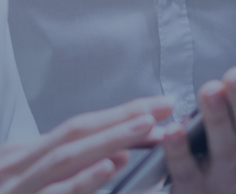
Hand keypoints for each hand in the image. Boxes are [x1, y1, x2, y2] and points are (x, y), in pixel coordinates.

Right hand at [0, 96, 170, 193]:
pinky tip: (106, 170)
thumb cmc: (11, 192)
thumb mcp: (29, 177)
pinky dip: (80, 182)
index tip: (160, 106)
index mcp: (21, 156)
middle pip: (73, 135)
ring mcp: (17, 188)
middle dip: (121, 119)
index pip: (78, 128)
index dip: (120, 115)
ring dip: (107, 141)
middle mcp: (17, 167)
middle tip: (164, 108)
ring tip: (145, 128)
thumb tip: (118, 157)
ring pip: (64, 159)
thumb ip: (68, 169)